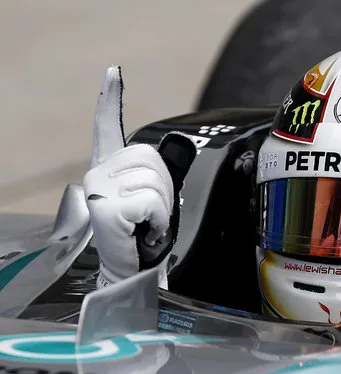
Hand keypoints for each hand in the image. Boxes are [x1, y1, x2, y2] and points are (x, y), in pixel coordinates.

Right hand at [83, 66, 195, 288]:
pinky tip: (146, 233)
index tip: (114, 73)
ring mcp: (99, 190)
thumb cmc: (141, 234)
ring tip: (147, 225)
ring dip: (162, 209)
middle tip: (151, 214)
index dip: (111, 99)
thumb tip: (178, 147)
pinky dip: (159, 221)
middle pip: (151, 160)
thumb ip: (153, 174)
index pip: (107, 127)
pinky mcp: (106, 208)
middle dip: (164, 188)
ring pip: (155, 182)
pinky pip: (153, 202)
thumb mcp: (148, 197)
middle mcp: (98, 173)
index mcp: (108, 168)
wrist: (131, 271)